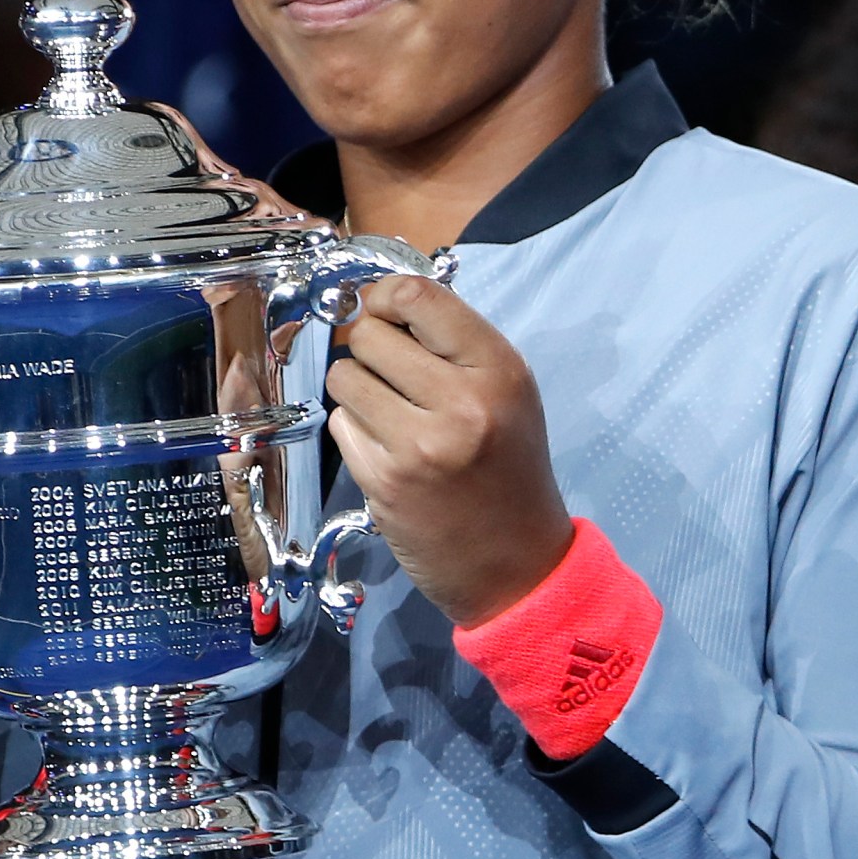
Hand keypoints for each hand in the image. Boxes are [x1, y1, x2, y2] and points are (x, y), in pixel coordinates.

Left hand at [327, 276, 572, 627]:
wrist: (517, 564)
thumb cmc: (509, 468)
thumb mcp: (507, 393)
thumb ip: (455, 346)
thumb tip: (383, 302)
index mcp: (499, 369)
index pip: (416, 295)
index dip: (386, 297)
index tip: (386, 315)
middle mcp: (461, 401)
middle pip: (368, 334)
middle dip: (370, 349)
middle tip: (393, 376)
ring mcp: (418, 444)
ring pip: (343, 376)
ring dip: (357, 390)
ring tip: (389, 414)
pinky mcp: (384, 481)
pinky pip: (340, 424)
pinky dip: (355, 431)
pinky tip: (386, 451)